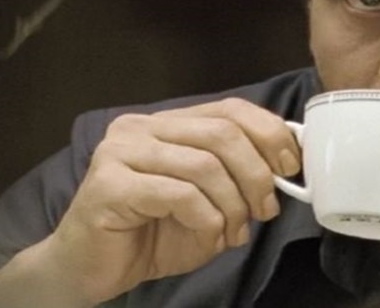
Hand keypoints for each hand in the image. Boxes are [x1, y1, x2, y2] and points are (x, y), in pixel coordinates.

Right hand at [37, 97, 301, 304]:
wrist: (90, 270)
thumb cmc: (149, 236)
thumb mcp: (207, 203)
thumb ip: (236, 178)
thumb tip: (283, 166)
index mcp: (164, 124)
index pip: (228, 109)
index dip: (268, 132)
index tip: (290, 165)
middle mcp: (139, 128)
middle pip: (221, 133)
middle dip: (256, 174)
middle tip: (265, 209)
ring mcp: (120, 152)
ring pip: (204, 164)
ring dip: (232, 205)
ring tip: (232, 232)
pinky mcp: (109, 185)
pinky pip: (179, 193)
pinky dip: (206, 219)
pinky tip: (207, 236)